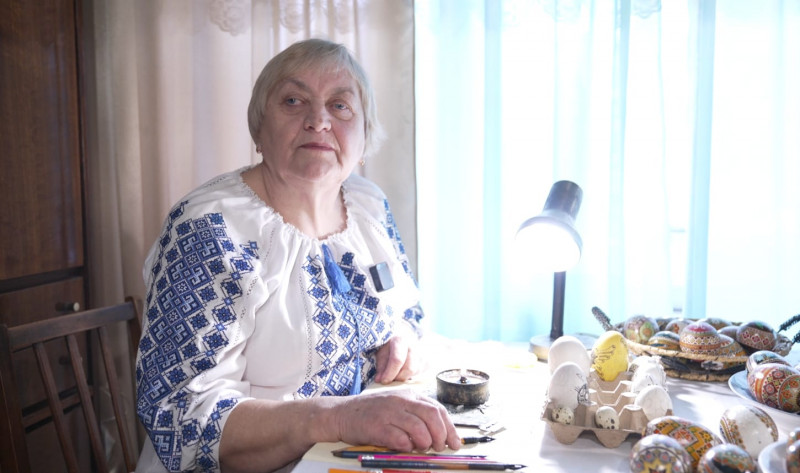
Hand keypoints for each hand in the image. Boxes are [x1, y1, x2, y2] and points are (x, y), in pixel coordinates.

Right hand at [335, 389, 460, 451]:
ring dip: (424, 443)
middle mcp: (400, 400)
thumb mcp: (396, 406)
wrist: (341, 413)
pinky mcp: (377, 426)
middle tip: (439, 448)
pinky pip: (400, 439)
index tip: (454, 443)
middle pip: (431, 417)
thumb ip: (416, 415)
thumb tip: (441, 434)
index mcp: (409, 395)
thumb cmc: (372, 413)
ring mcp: (388, 412)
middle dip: (441, 436)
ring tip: (421, 448)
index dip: (450, 428)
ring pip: (418, 429)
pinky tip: (405, 448)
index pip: (437, 409)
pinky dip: (407, 447)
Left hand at [374, 324, 423, 383]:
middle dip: (398, 377)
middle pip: (410, 368)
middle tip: (390, 379)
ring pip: (416, 371)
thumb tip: (379, 380)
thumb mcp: (381, 353)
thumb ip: (381, 367)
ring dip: (405, 376)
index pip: (397, 359)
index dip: (390, 373)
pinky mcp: (427, 360)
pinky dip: (412, 375)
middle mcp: (414, 345)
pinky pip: (421, 372)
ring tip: (396, 374)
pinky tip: (404, 372)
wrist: (401, 337)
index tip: (383, 381)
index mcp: (400, 340)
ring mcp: (422, 353)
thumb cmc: (389, 346)